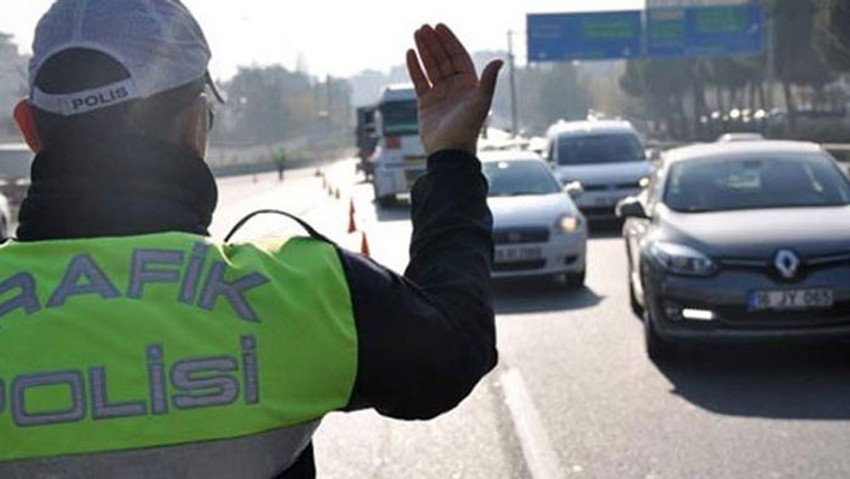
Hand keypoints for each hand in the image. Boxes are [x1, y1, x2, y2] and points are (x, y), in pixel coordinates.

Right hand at [406, 24, 502, 155]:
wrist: (449, 151)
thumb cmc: (467, 128)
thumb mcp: (481, 102)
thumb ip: (488, 80)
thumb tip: (499, 60)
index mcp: (469, 85)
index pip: (458, 56)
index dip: (449, 41)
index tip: (440, 27)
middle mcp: (455, 87)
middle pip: (443, 59)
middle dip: (434, 43)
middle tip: (423, 27)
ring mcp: (440, 94)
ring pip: (431, 67)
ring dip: (424, 50)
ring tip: (416, 35)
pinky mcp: (426, 103)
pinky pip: (419, 80)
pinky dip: (415, 67)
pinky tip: (410, 54)